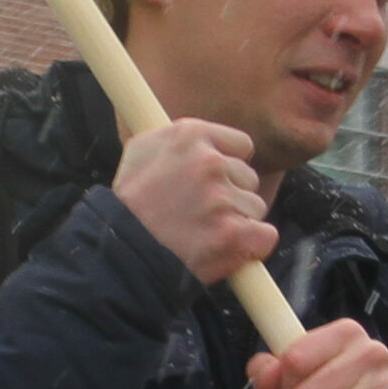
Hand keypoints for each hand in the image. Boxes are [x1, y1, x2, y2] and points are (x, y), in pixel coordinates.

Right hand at [111, 120, 274, 287]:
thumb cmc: (129, 205)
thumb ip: (176, 137)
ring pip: (255, 208)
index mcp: (190, 135)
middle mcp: (209, 162)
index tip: (214, 183)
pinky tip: (226, 250)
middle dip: (232, 195)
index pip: (242, 145)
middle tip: (202, 213)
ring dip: (238, 222)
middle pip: (249, 178)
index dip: (229, 166)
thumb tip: (200, 135)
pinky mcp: (234, 234)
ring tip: (205, 234)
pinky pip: (265, 236)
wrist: (122, 253)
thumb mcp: (141, 150)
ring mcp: (222, 199)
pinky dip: (251, 247)